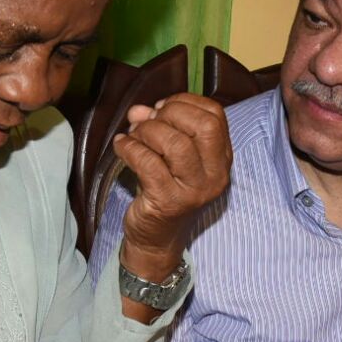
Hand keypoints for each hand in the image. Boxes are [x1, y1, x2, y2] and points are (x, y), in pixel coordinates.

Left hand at [114, 93, 230, 276]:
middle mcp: (215, 175)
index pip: (215, 116)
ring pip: (176, 143)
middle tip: (147, 122)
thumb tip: (139, 109)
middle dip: (169, 114)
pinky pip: (148, 162)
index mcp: (221, 159)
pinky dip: (129, 148)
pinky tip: (121, 146)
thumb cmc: (164, 190)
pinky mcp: (169, 201)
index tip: (161, 108)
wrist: (156, 238)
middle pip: (203, 126)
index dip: (185, 103)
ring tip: (133, 135)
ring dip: (147, 131)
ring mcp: (194, 190)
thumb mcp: (168, 156)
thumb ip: (158, 127)